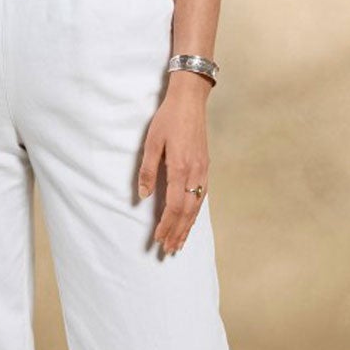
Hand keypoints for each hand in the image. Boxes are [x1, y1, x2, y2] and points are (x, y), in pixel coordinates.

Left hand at [138, 71, 212, 254]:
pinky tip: (190, 220)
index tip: (159, 238)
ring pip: (197, 206)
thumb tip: (143, 195)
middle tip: (169, 249)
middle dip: (178, 232)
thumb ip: (147, 170)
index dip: (167, 225)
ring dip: (188, 226)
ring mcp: (203, 170)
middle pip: (188, 212)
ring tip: (180, 242)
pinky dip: (196, 213)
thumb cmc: (168, 119)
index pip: (174, 206)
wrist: (190, 100)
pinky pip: (202, 196)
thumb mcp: (151, 142)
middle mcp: (195, 173)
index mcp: (180, 168)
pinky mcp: (205, 166)